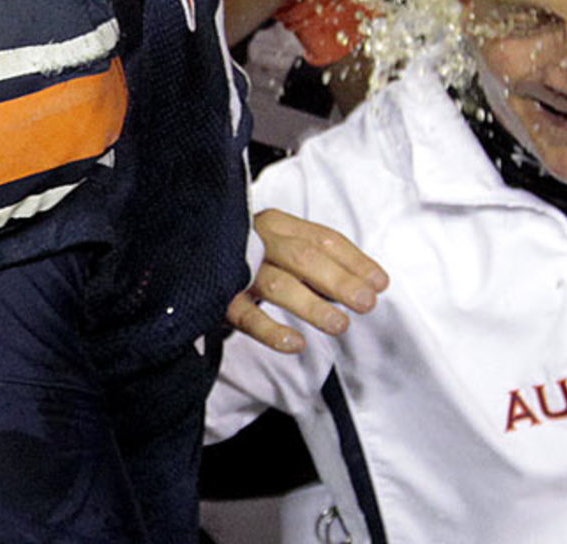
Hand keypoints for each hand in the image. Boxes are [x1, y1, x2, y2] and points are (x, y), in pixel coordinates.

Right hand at [226, 209, 387, 353]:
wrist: (186, 253)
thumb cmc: (246, 254)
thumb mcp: (279, 244)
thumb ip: (314, 259)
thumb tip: (363, 284)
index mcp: (277, 223)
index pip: (322, 238)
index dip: (354, 260)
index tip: (380, 282)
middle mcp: (257, 239)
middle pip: (304, 257)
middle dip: (340, 280)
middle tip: (367, 303)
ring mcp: (236, 268)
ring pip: (278, 285)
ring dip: (312, 306)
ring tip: (340, 324)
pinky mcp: (218, 298)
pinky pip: (246, 316)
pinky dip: (271, 331)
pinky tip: (295, 343)